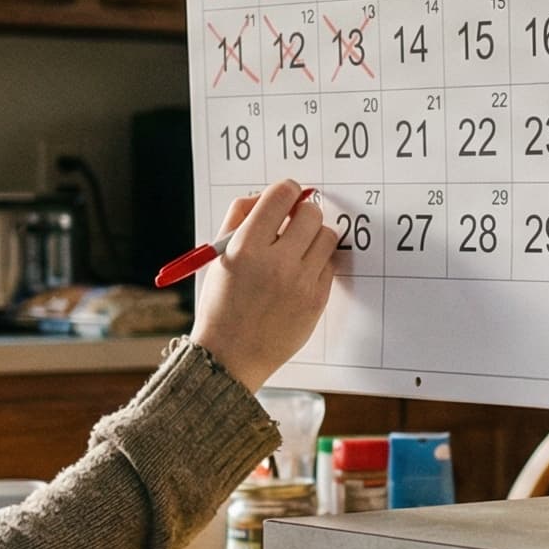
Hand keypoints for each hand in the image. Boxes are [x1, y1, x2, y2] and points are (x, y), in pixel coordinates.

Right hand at [189, 179, 336, 392]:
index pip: (282, 195)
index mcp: (245, 247)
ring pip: (326, 236)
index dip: (287, 192)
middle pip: (310, 213)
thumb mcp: (218, 255)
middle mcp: (275, 263)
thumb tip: (268, 195)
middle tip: (292, 226)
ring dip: (313, 238)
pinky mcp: (316, 300)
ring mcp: (300, 283)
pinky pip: (330, 265)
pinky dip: (317, 264)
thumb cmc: (221, 304)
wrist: (230, 357)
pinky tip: (299, 276)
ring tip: (296, 252)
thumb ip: (239, 216)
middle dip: (302, 214)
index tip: (286, 200)